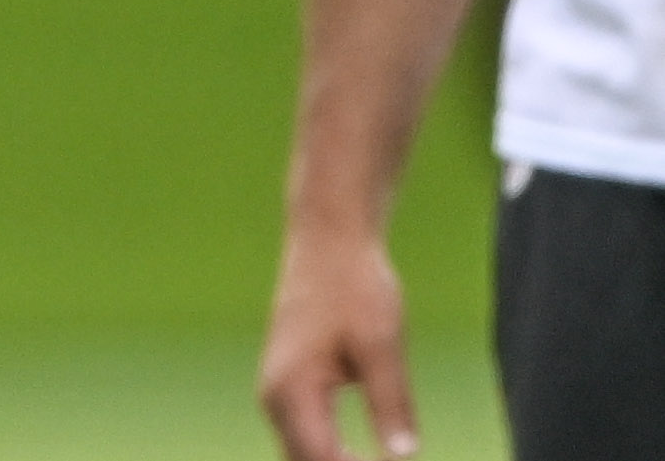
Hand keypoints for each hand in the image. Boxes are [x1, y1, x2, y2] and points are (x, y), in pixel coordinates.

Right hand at [259, 230, 420, 460]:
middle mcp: (276, 398)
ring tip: (379, 460)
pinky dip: (330, 454)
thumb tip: (404, 457)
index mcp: (292, 391)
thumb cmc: (355, 287)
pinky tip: (361, 457)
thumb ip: (391, 405)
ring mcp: (279, 392)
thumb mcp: (381, 346)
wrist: (328, 241)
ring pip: (302, 456)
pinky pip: (305, 438)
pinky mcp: (291, 385)